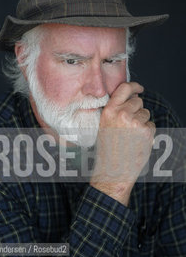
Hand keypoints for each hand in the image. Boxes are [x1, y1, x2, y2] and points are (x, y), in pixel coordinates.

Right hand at [90, 82, 155, 205]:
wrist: (114, 170)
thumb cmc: (108, 149)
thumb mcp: (104, 125)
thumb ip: (115, 110)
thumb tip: (133, 97)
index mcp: (109, 111)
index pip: (124, 88)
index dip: (134, 86)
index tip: (139, 88)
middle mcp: (122, 114)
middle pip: (138, 101)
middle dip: (137, 109)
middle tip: (129, 124)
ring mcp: (135, 122)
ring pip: (146, 113)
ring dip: (142, 121)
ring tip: (131, 135)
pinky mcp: (146, 131)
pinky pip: (151, 125)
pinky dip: (147, 132)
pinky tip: (137, 141)